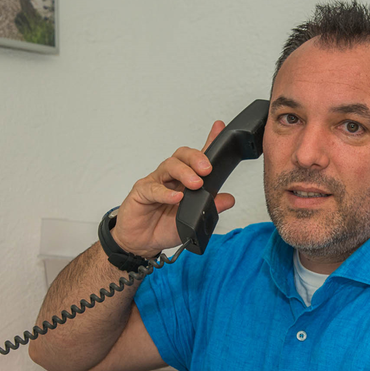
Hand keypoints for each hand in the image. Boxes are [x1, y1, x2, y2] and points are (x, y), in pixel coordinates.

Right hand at [111, 121, 233, 257]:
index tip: (218, 128)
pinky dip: (165, 193)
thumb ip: (210, 208)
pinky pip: (153, 188)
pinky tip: (175, 197)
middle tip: (207, 169)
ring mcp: (155, 182)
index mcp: (184, 180)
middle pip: (182, 156)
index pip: (197, 158)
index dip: (208, 141)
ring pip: (169, 166)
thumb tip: (229, 199)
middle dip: (196, 158)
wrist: (141, 242)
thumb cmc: (163, 227)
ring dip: (184, 173)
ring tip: (195, 183)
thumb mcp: (193, 220)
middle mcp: (170, 177)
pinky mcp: (141, 192)